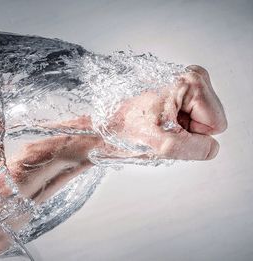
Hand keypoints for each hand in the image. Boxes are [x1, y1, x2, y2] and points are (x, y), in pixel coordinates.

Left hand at [104, 65, 226, 159]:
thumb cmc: (124, 132)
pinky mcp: (172, 91)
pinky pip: (188, 117)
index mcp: (189, 83)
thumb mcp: (165, 146)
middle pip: (209, 119)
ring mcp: (178, 84)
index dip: (193, 135)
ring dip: (179, 128)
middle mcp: (185, 77)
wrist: (103, 127)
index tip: (169, 130)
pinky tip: (155, 122)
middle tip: (161, 129)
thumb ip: (199, 148)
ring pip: (198, 120)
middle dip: (187, 130)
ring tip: (155, 125)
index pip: (216, 123)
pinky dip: (173, 124)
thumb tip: (211, 145)